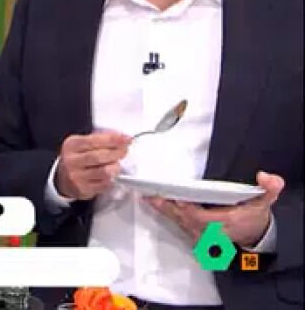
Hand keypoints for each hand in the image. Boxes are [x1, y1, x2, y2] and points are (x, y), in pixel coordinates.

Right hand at [55, 130, 131, 200]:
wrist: (62, 178)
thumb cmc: (77, 158)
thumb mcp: (82, 143)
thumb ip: (99, 138)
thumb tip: (120, 137)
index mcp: (72, 145)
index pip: (94, 140)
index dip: (113, 139)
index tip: (126, 139)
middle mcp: (72, 161)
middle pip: (100, 156)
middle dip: (117, 153)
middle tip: (124, 151)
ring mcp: (77, 176)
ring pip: (105, 172)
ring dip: (115, 167)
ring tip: (116, 164)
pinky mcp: (84, 189)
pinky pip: (105, 184)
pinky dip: (112, 179)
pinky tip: (110, 175)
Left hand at [147, 171, 283, 246]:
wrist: (254, 240)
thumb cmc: (254, 220)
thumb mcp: (264, 204)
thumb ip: (268, 189)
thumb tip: (265, 177)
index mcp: (224, 223)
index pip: (200, 217)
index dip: (186, 208)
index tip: (173, 197)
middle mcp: (209, 232)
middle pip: (183, 219)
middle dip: (167, 207)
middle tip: (150, 195)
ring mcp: (202, 236)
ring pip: (178, 222)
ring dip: (164, 210)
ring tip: (148, 197)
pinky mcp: (197, 236)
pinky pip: (179, 225)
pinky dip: (167, 214)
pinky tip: (155, 204)